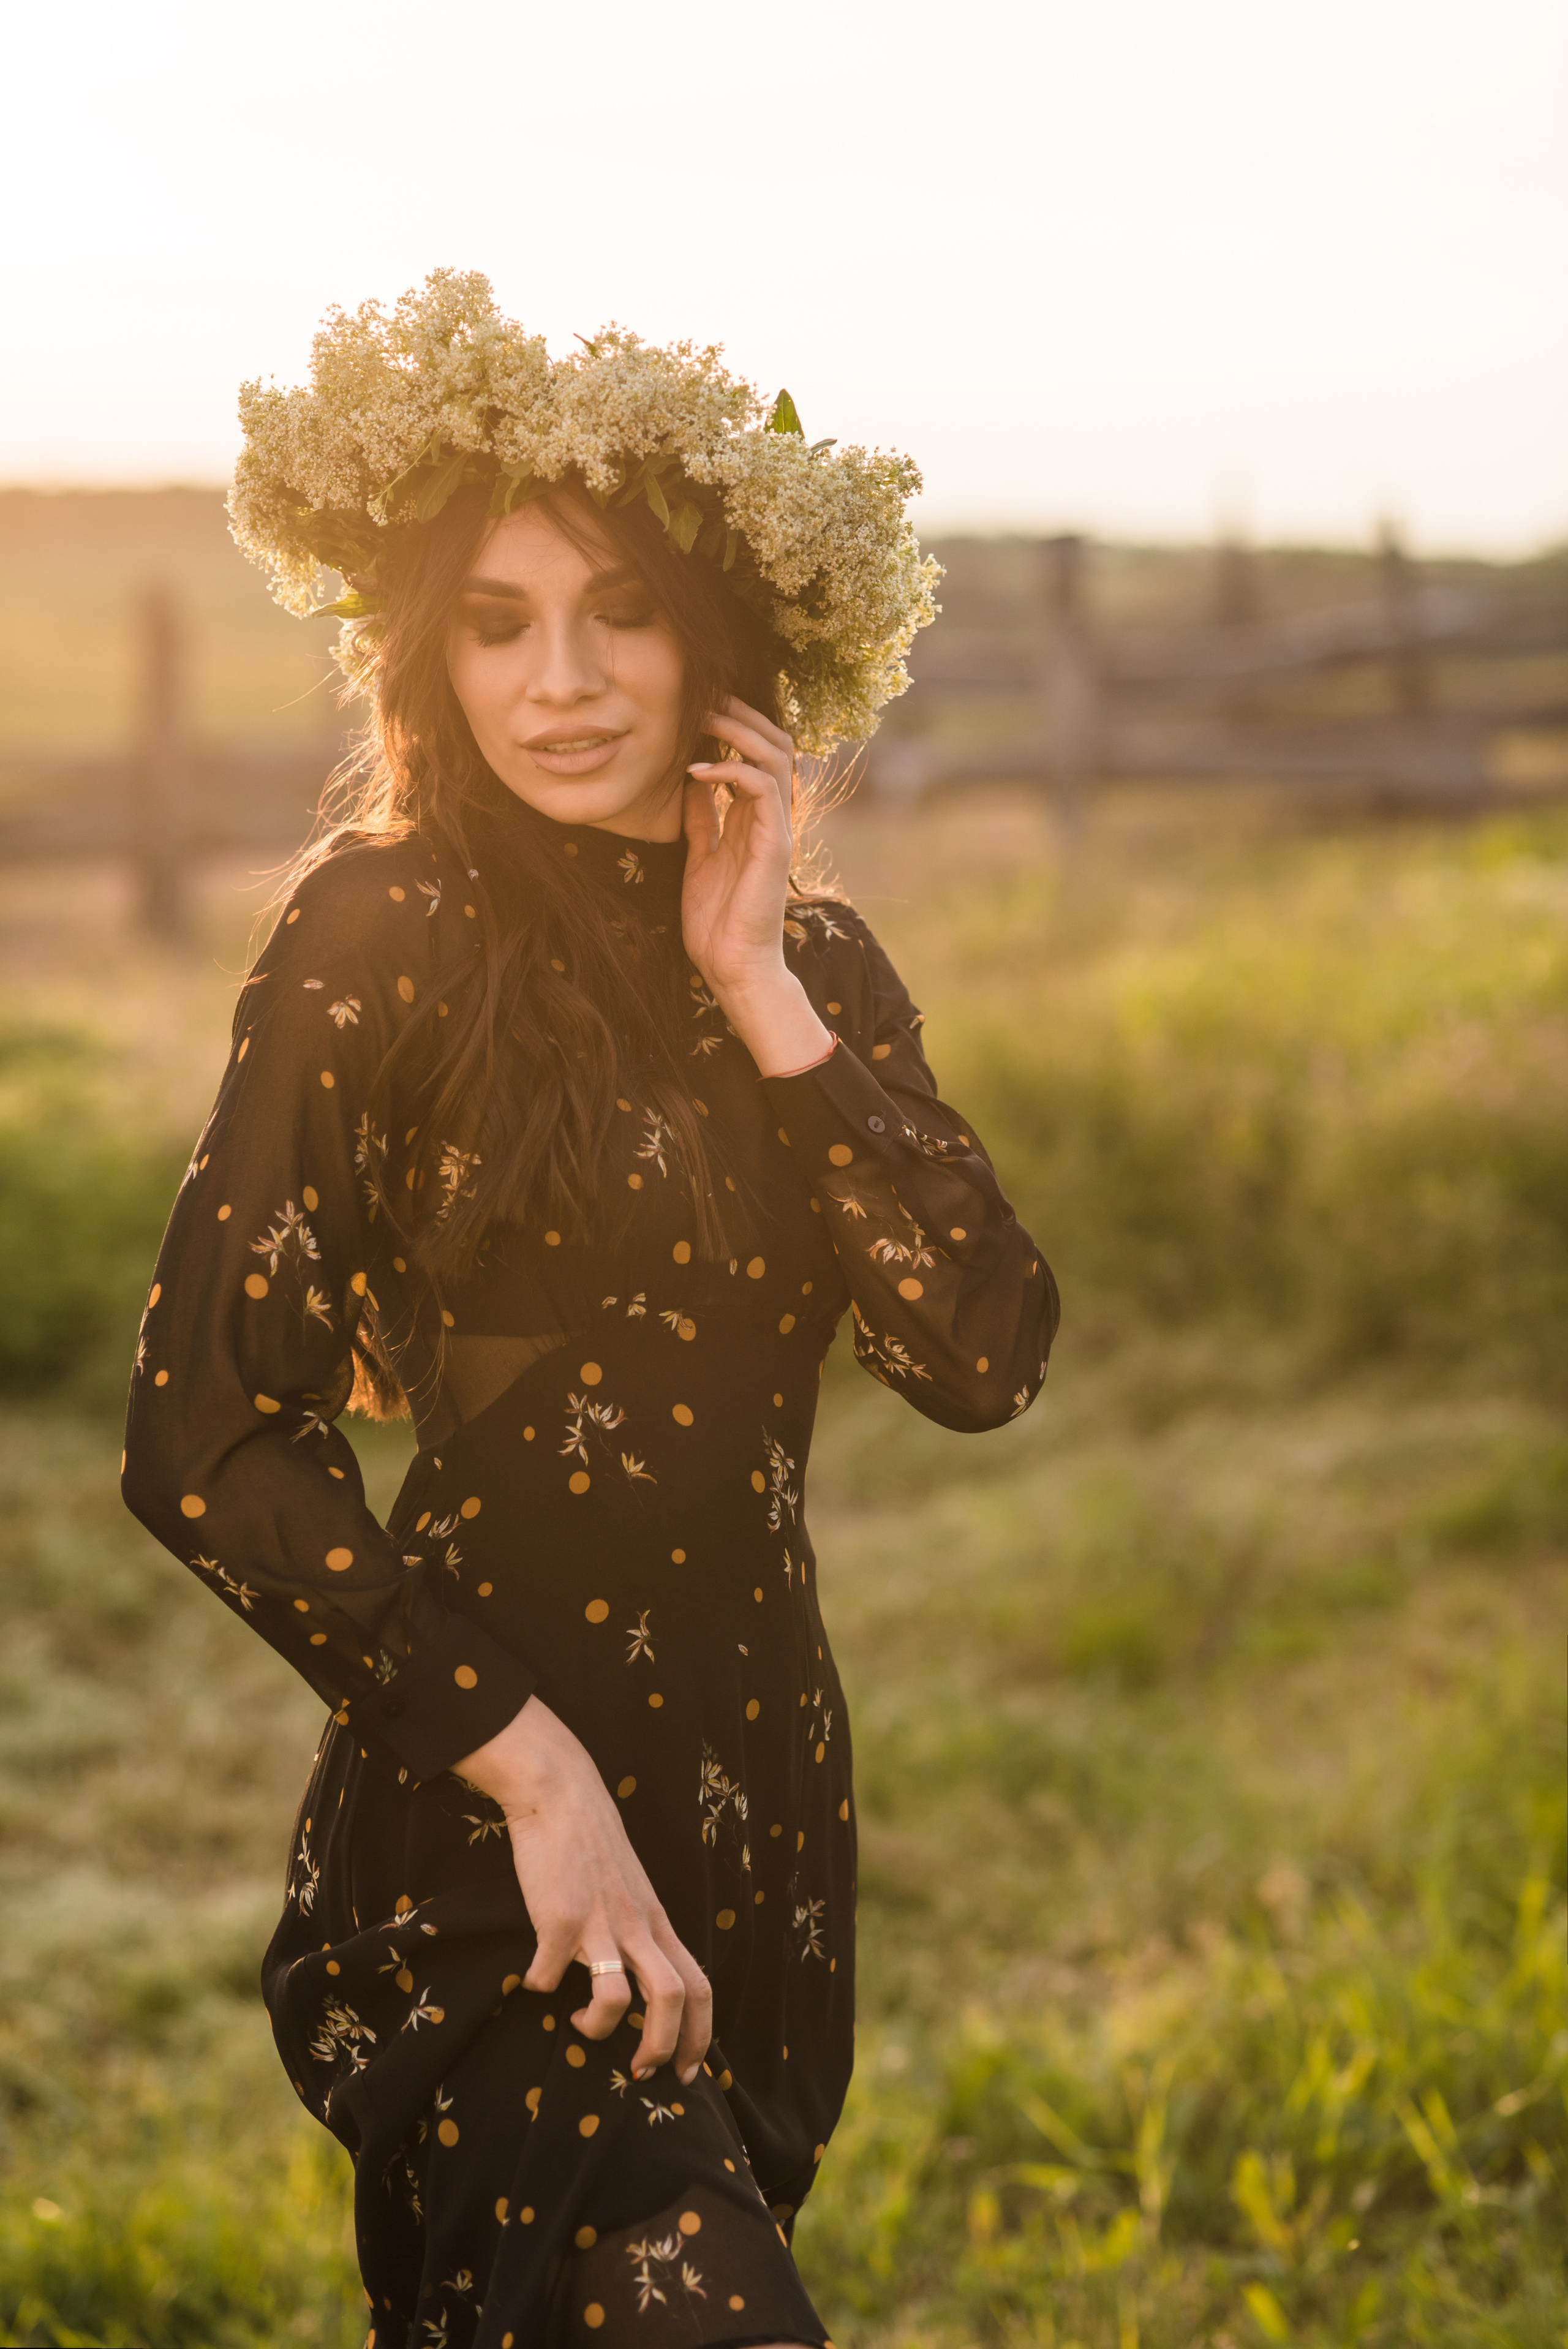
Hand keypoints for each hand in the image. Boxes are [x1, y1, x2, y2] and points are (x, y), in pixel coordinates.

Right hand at [455, 1699, 711, 2083]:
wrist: (561, 1795)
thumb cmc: (593, 1846)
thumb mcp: (632, 1891)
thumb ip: (640, 1931)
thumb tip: (638, 1983)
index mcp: (657, 1922)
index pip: (699, 1986)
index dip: (700, 2036)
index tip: (688, 2072)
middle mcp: (636, 1925)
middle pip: (674, 1998)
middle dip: (663, 2048)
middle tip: (640, 2072)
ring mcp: (598, 1923)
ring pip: (617, 1998)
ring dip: (599, 2029)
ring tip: (581, 2026)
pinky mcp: (557, 1917)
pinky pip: (548, 1975)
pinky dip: (539, 1986)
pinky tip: (532, 1977)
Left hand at [681, 698, 832, 1077]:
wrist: (733, 967)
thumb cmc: (718, 922)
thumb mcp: (700, 857)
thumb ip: (701, 819)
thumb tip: (690, 780)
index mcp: (756, 819)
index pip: (756, 754)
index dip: (733, 725)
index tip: (696, 710)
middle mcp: (772, 817)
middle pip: (774, 742)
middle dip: (741, 713)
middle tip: (703, 698)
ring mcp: (777, 828)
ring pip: (775, 754)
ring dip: (738, 729)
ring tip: (703, 718)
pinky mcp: (775, 842)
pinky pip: (761, 786)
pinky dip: (729, 770)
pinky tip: (697, 770)